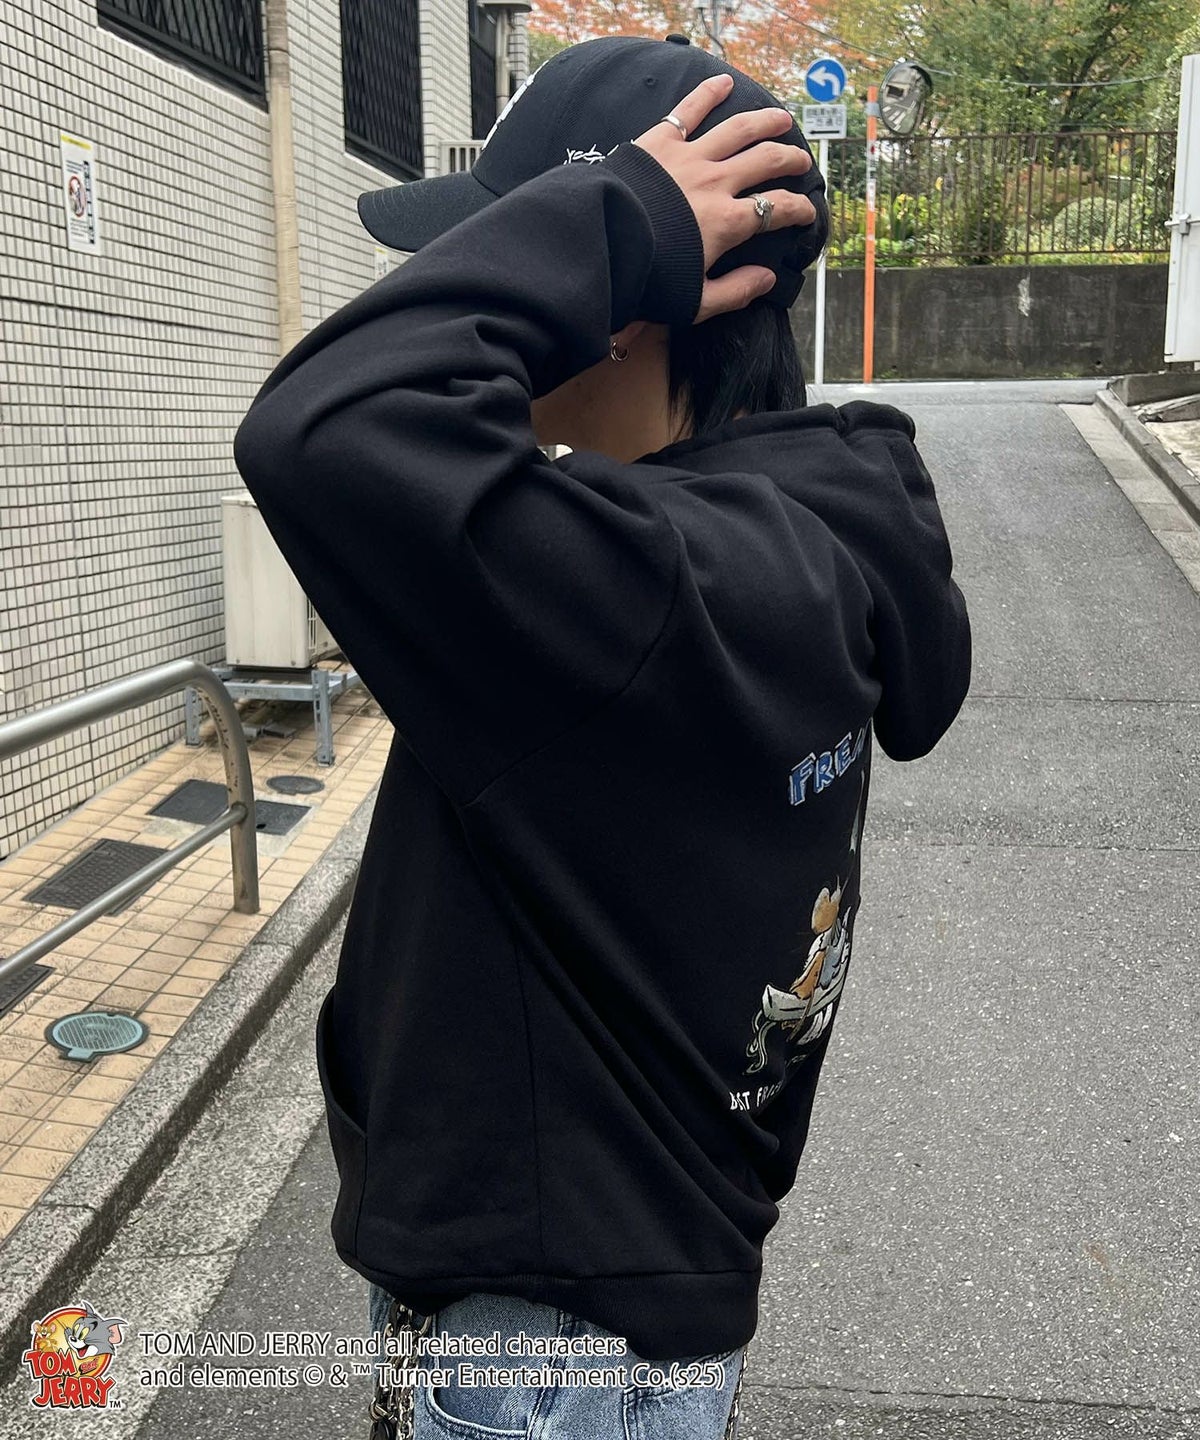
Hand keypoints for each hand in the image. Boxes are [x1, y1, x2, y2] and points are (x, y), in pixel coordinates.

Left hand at [633, 74, 815, 324]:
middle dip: (790, 160)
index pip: (777, 210)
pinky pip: (689, 110)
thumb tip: (768, 278)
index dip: (799, 211)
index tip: (808, 212)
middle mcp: (716, 183)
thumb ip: (736, 291)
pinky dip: (709, 93)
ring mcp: (690, 158)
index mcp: (728, 223)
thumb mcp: (696, 301)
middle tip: (801, 162)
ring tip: (782, 119)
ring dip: (765, 122)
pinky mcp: (660, 142)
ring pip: (739, 130)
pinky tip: (725, 82)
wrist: (603, 245)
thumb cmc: (646, 281)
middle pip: (765, 162)